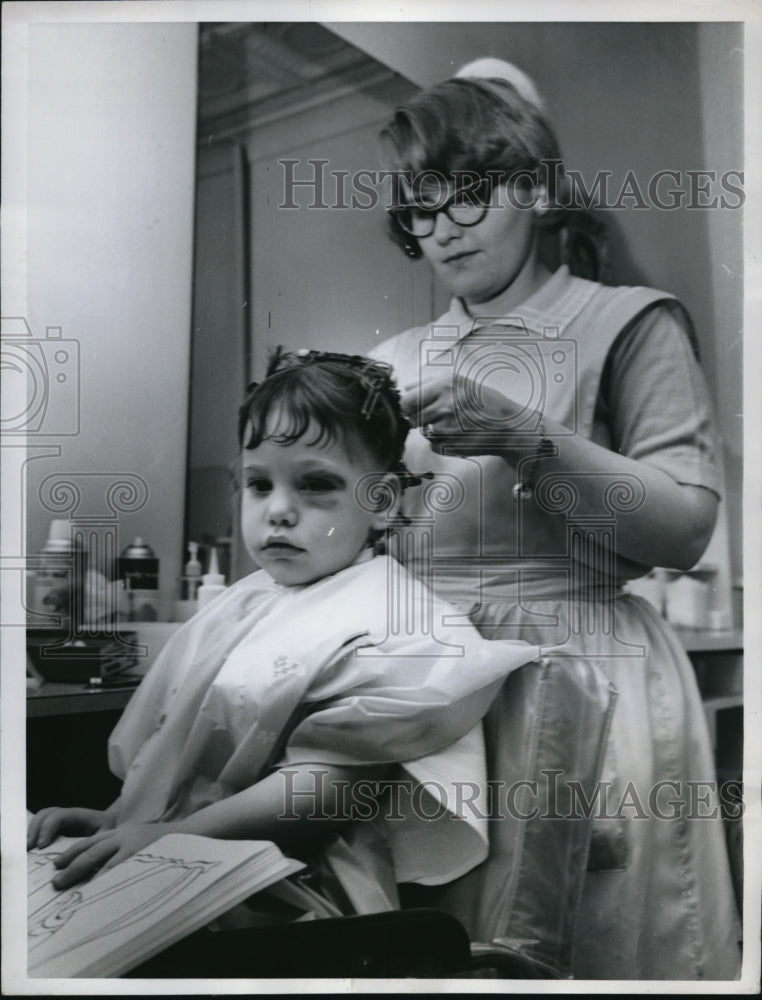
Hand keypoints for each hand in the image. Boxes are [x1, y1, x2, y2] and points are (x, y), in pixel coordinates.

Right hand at [27, 806, 114, 850]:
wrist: (120, 831)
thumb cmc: (114, 836)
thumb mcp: (106, 842)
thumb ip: (93, 849)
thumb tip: (78, 863)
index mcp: (81, 816)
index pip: (59, 816)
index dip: (48, 828)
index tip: (41, 846)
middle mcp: (70, 816)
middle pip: (46, 814)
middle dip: (34, 829)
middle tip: (28, 849)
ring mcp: (64, 822)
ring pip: (41, 819)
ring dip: (31, 832)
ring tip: (26, 850)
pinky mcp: (60, 830)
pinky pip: (42, 827)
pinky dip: (33, 836)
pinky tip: (30, 851)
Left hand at [49, 821, 177, 889]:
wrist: (191, 834)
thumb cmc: (164, 843)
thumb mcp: (139, 840)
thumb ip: (122, 850)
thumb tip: (102, 871)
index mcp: (121, 831)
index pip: (91, 841)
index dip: (72, 852)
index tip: (57, 864)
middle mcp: (123, 834)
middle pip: (90, 850)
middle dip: (71, 867)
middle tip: (56, 883)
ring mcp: (132, 844)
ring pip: (100, 860)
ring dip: (82, 875)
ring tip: (69, 890)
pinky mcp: (141, 854)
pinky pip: (118, 869)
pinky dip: (105, 880)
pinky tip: (95, 891)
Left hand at [400, 370, 534, 456]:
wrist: (510, 426)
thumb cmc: (487, 403)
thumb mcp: (463, 382)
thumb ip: (432, 383)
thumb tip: (407, 388)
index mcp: (446, 385)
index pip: (407, 400)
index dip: (408, 405)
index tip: (413, 407)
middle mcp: (445, 405)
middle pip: (412, 418)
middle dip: (420, 418)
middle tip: (437, 416)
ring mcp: (448, 427)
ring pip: (423, 432)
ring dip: (432, 430)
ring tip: (452, 424)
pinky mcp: (451, 445)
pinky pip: (433, 445)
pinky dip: (441, 442)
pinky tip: (458, 435)